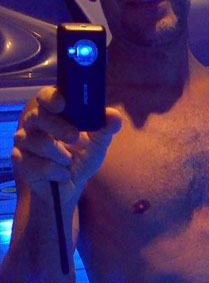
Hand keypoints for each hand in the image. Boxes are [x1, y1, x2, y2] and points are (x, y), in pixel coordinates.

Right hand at [12, 86, 121, 203]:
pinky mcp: (20, 159)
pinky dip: (54, 171)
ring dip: (60, 155)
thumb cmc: (81, 158)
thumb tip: (114, 117)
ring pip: (38, 141)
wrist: (68, 186)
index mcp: (53, 112)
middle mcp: (34, 122)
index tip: (62, 103)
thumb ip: (105, 129)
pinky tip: (62, 175)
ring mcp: (24, 140)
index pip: (46, 96)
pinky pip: (35, 164)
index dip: (52, 97)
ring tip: (68, 161)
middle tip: (74, 137)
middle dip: (58, 127)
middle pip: (38, 116)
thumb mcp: (97, 144)